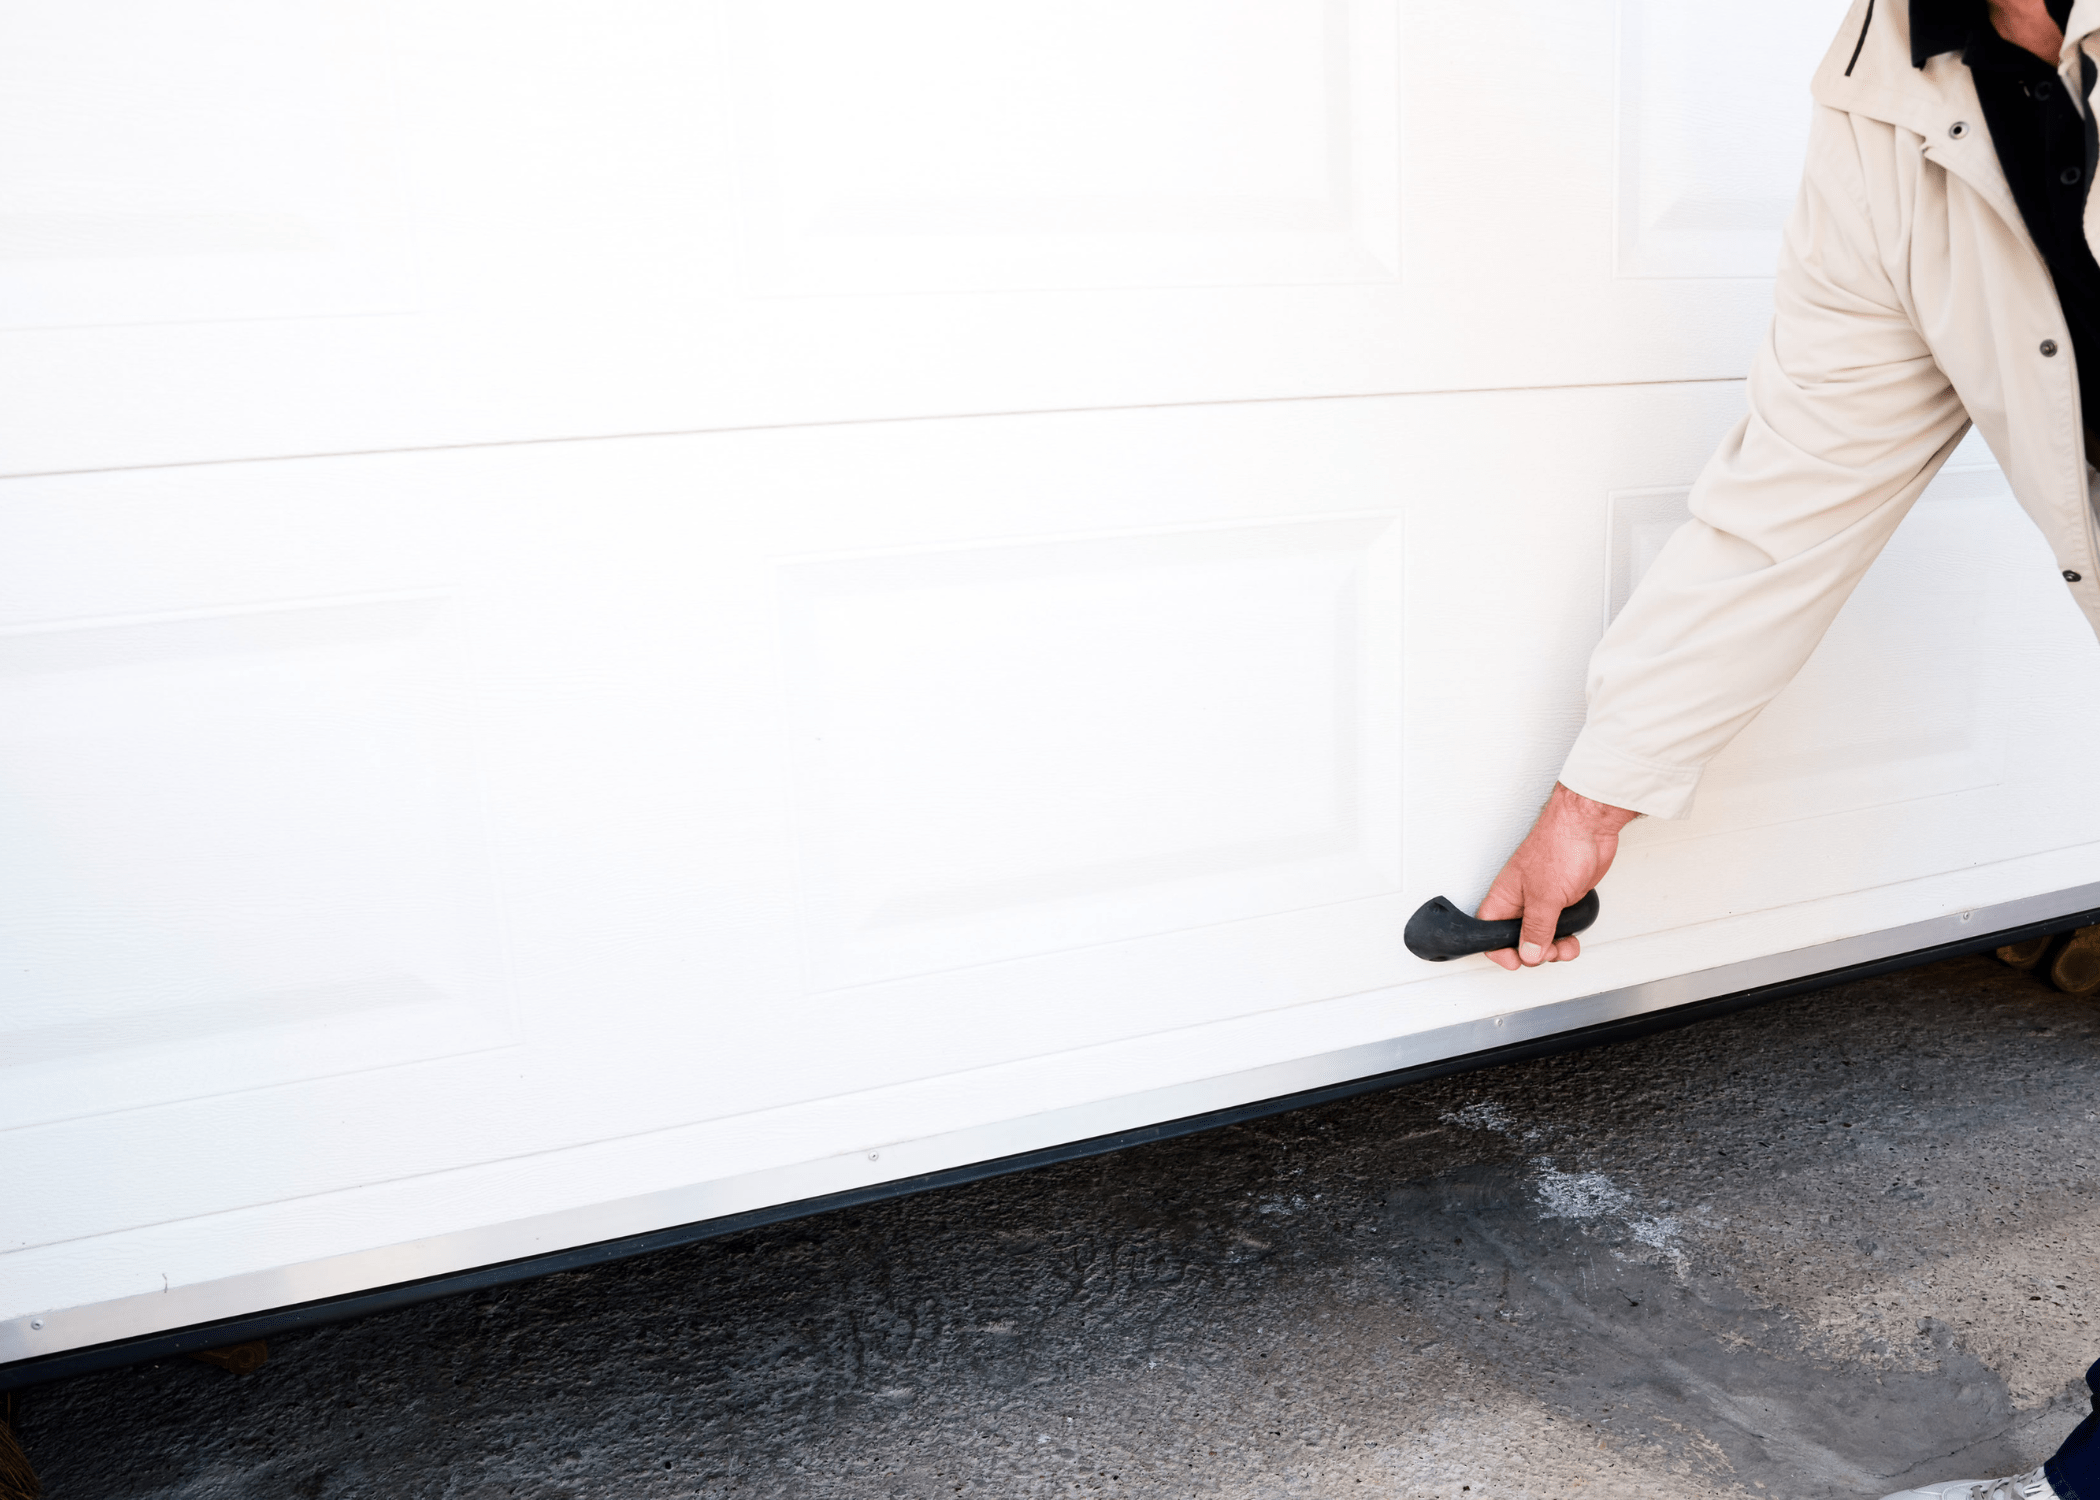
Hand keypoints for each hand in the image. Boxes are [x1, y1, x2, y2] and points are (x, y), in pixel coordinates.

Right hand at [1478, 783, 1636, 970]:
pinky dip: (1567, 936)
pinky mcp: (1563, 897)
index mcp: (1504, 896)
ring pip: (1541, 935)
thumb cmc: (1559, 845)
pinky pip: (1560, 926)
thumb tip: (1529, 954)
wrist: (1589, 826)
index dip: (1500, 951)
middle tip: (1550, 952)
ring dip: (1554, 948)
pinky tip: (1574, 936)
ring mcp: (1543, 899)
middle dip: (1535, 952)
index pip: (1490, 932)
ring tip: (1566, 947)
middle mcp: (1520, 899)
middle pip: (1517, 938)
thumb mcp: (1545, 897)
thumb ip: (1536, 929)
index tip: (1518, 962)